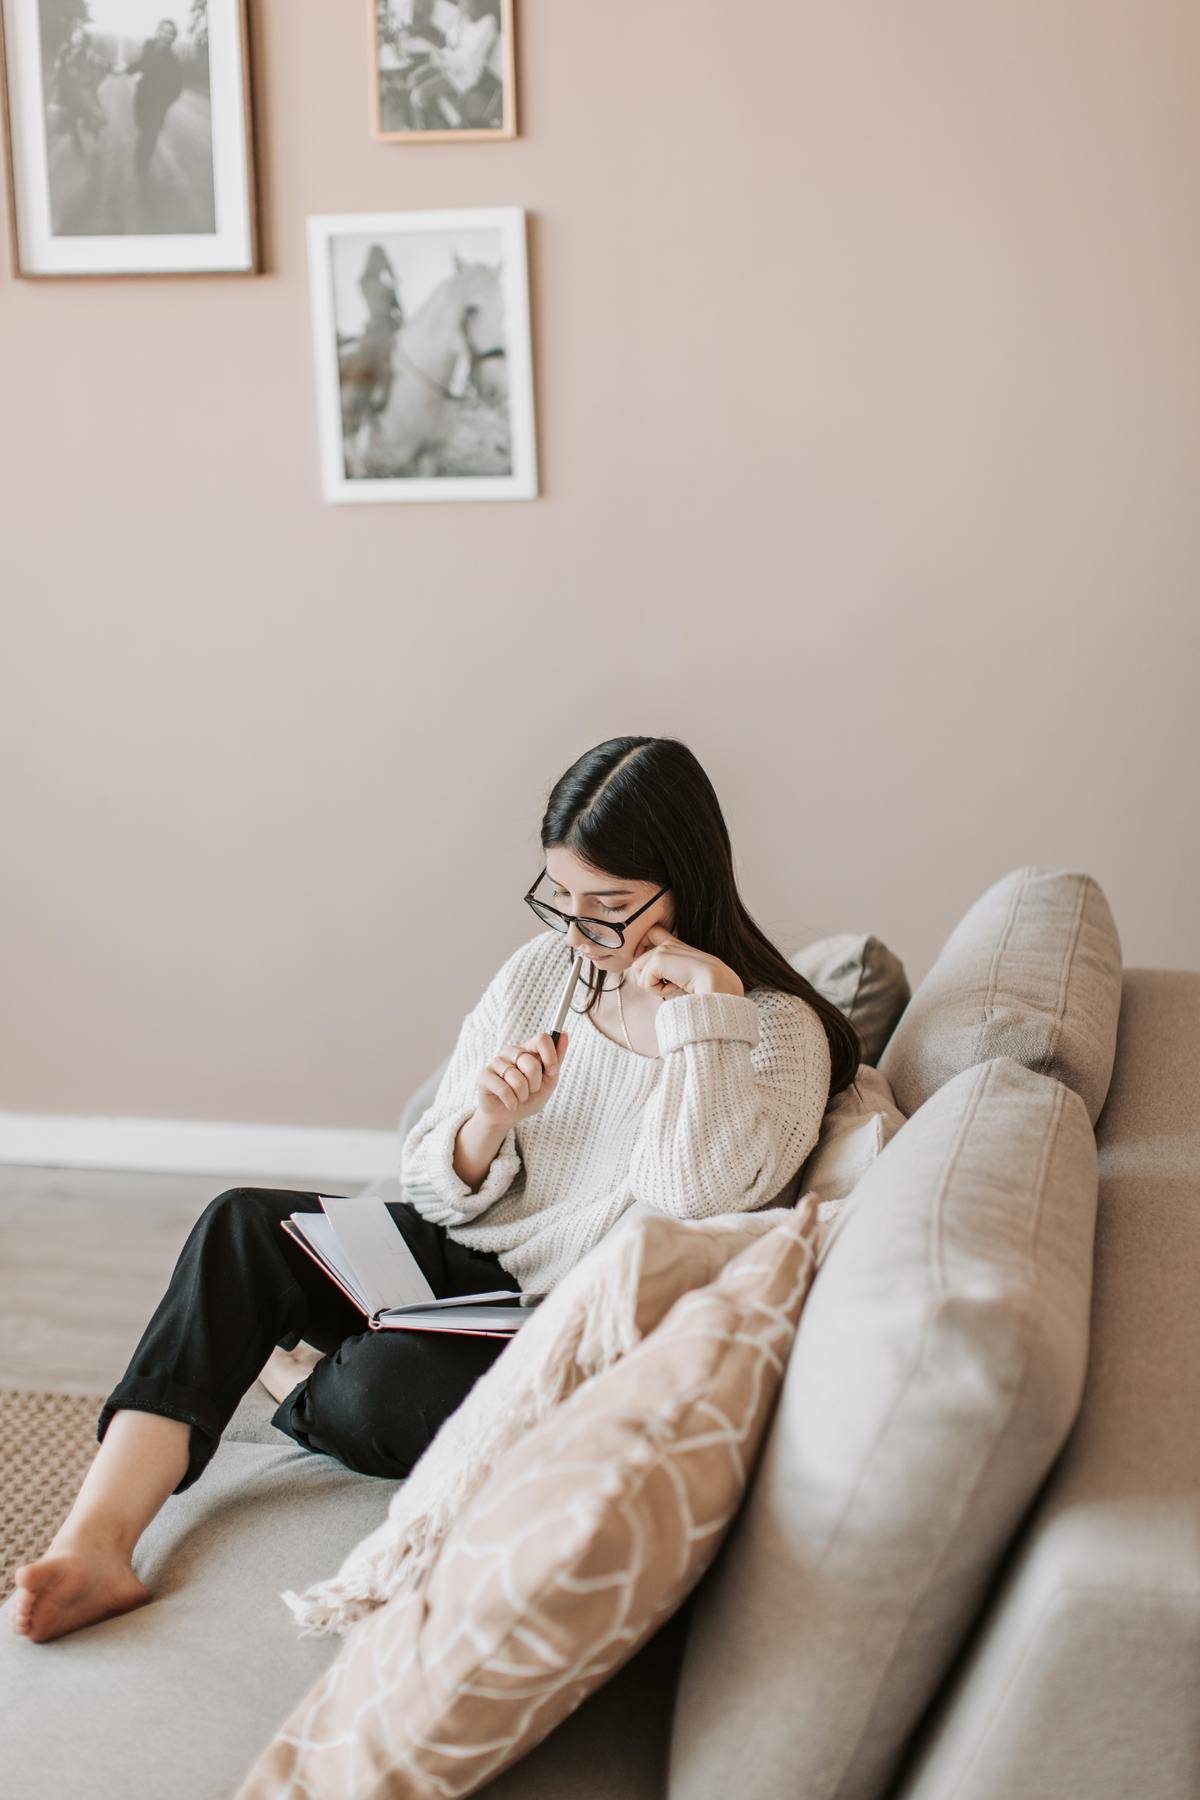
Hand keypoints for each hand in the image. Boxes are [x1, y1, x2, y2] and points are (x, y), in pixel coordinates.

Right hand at [476, 1031, 568, 1125]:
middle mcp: (511, 1052)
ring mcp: (496, 1062)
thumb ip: (557, 1059)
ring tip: (519, 1097)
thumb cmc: (529, 1097)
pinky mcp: (484, 1076)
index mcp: (528, 1050)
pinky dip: (512, 1102)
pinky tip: (510, 1104)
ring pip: (517, 1079)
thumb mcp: (549, 1081)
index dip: (550, 1056)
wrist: (508, 1116)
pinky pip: (504, 1089)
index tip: (552, 1071)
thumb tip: (565, 1034)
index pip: (541, 1039)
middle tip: (530, 1090)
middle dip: (536, 1083)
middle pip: (532, 1062)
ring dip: (523, 1095)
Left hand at [627, 924, 744, 999]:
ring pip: (638, 974)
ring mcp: (662, 950)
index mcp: (676, 944)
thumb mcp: (683, 976)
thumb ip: (668, 973)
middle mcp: (668, 943)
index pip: (652, 933)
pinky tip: (675, 986)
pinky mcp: (658, 959)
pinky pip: (644, 983)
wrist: (716, 983)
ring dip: (654, 986)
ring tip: (675, 985)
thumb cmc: (705, 985)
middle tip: (669, 983)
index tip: (650, 967)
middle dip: (647, 978)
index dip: (642, 947)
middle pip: (636, 961)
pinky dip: (658, 991)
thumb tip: (645, 981)